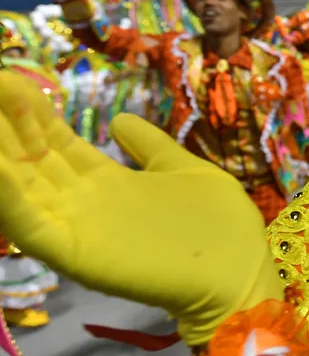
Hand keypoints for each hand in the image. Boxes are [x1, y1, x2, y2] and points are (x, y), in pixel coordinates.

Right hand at [0, 71, 280, 344]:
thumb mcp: (185, 171)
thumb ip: (150, 146)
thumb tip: (118, 119)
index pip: (54, 141)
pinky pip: (30, 226)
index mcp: (105, 180)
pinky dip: (8, 200)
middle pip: (28, 157)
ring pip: (18, 186)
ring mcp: (75, 227)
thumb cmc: (220, 226)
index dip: (29, 111)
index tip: (8, 79)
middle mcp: (81, 201)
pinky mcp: (75, 254)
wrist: (239, 276)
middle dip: (3, 124)